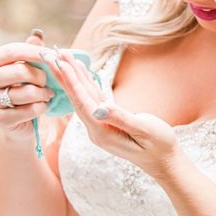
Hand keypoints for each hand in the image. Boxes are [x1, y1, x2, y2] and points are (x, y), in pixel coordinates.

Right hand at [0, 28, 57, 138]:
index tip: (52, 55)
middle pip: (20, 71)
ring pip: (27, 92)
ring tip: (48, 94)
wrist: (17, 120)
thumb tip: (37, 34)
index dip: (34, 52)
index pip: (12, 51)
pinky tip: (42, 106)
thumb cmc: (22, 86)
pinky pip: (29, 110)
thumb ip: (31, 50)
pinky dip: (41, 107)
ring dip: (44, 93)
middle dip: (41, 76)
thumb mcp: (26, 66)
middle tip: (49, 81)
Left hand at [47, 47, 181, 178]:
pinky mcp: (108, 121)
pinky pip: (93, 98)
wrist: (166, 162)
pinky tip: (79, 70)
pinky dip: (85, 83)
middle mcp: (96, 129)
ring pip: (83, 97)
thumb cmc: (159, 146)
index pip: (82, 102)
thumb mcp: (144, 130)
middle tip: (49, 52)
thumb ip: (121, 118)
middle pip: (76, 98)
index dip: (70, 81)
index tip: (59, 61)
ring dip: (72, 76)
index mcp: (102, 132)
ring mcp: (101, 126)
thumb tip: (99, 108)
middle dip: (63, 75)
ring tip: (61, 56)